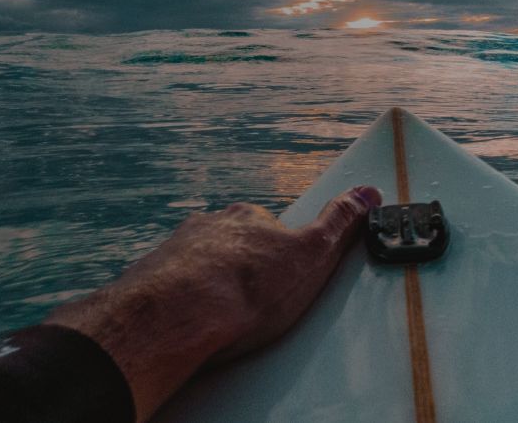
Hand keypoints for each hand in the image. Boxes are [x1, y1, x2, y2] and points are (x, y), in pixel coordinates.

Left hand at [46, 185, 382, 421]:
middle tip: (255, 303)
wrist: (177, 316)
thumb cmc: (245, 289)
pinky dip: (183, 301)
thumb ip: (338, 223)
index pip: (268, 227)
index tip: (282, 277)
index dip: (279, 254)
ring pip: (199, 264)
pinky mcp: (152, 280)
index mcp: (247, 219)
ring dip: (210, 283)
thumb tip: (366, 195)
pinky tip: (194, 323)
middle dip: (242, 268)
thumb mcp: (311, 254)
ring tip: (224, 318)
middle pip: (232, 244)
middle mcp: (209, 227)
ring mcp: (176, 251)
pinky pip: (172, 287)